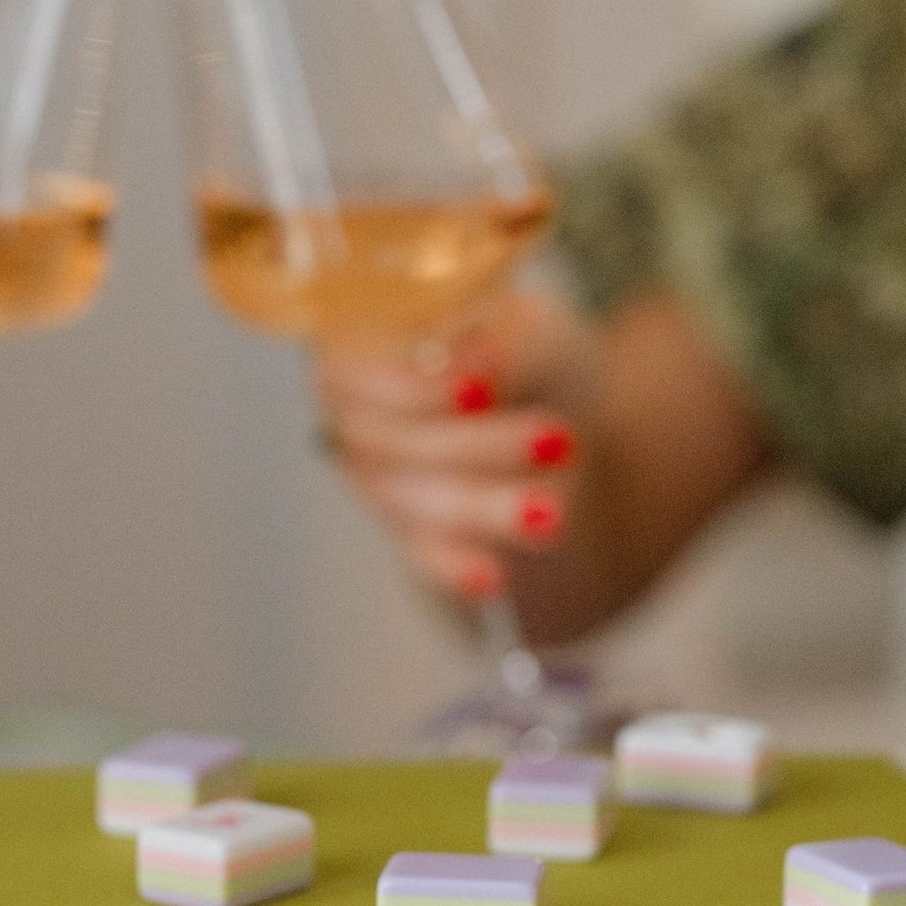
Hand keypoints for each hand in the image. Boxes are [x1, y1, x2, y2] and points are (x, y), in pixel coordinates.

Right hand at [314, 289, 597, 603]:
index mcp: (359, 341)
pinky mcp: (406, 531)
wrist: (550, 409)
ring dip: (483, 507)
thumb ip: (506, 340)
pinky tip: (490, 579)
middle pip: (387, 440)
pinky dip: (455, 566)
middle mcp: (350, 411)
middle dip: (474, 447)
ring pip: (409, 499)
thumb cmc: (525, 350)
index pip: (355, 370)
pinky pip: (420, 553)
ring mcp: (373, 478)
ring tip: (553, 513)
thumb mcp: (530, 326)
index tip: (482, 390)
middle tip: (555, 440)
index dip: (414, 387)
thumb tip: (484, 358)